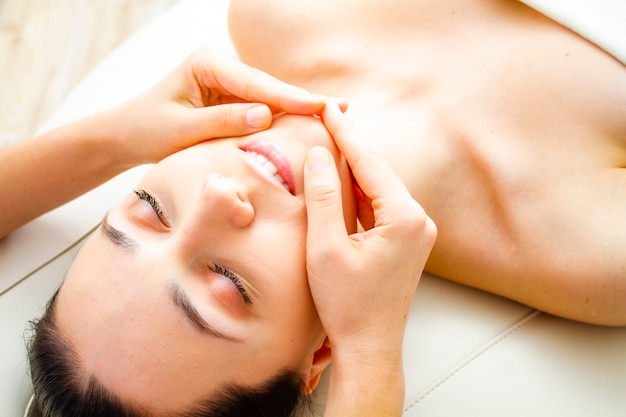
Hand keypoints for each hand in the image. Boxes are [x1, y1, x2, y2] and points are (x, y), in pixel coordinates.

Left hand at [109, 47, 345, 165]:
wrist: (128, 135)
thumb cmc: (148, 130)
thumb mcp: (181, 131)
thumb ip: (223, 123)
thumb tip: (265, 116)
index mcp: (207, 62)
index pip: (255, 83)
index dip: (289, 98)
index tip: (320, 107)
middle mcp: (221, 65)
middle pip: (269, 86)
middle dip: (304, 100)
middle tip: (344, 108)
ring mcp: (229, 81)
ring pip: (271, 96)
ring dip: (299, 108)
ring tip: (337, 114)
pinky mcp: (232, 98)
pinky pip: (263, 108)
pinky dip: (285, 117)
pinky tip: (312, 120)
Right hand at [304, 103, 436, 364]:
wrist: (370, 346)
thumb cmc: (347, 304)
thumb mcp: (326, 248)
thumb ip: (323, 197)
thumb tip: (318, 155)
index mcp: (404, 218)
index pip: (369, 163)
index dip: (345, 134)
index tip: (328, 108)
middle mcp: (419, 220)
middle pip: (377, 172)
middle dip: (350, 147)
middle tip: (325, 119)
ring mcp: (417, 231)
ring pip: (379, 188)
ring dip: (353, 169)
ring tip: (328, 143)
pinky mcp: (408, 242)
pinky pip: (381, 206)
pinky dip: (360, 192)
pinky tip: (341, 181)